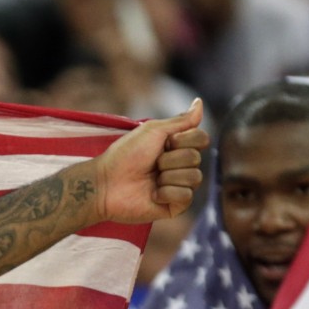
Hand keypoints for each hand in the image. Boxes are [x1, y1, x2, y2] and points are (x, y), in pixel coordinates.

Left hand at [86, 100, 208, 224]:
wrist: (106, 184)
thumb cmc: (125, 155)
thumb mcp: (153, 131)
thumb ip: (180, 120)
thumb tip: (200, 102)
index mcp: (177, 146)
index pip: (201, 138)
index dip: (183, 139)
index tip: (163, 143)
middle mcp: (180, 165)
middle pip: (196, 158)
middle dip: (170, 159)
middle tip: (151, 163)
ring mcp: (179, 186)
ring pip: (195, 177)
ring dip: (168, 176)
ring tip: (151, 179)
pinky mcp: (175, 205)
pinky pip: (187, 195)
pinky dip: (167, 192)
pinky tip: (153, 194)